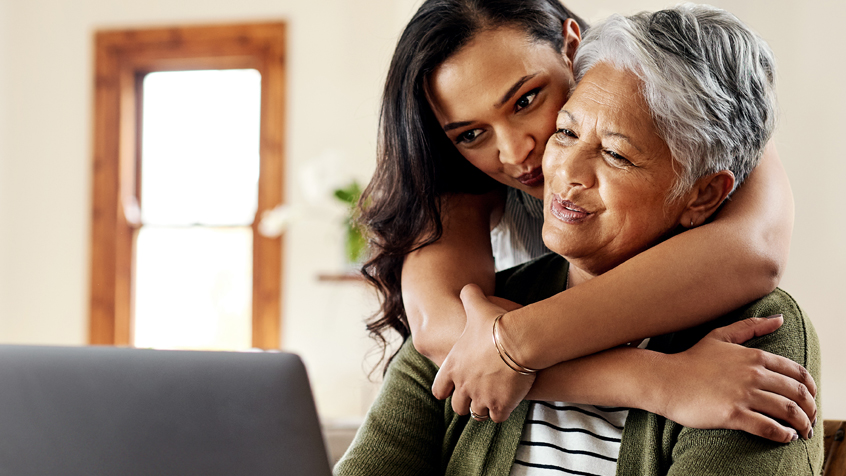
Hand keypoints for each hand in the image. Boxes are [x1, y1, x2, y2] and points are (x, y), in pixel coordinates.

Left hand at [431, 284, 534, 422]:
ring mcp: (481, 398)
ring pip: (477, 414)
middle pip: (458, 406)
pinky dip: (502, 412)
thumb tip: (468, 287)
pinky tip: (507, 404)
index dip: (444, 390)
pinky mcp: (500, 405)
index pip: (438, 389)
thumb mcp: (478, 305)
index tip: (450, 391)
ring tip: (492, 402)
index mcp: (452, 367)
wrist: (518, 340)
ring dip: (484, 408)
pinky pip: (497, 418)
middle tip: (475, 397)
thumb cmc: (496, 323)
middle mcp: (462, 386)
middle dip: (465, 402)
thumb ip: (470, 296)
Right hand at [656, 315, 816, 442]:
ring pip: (788, 411)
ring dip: (802, 424)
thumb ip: (751, 327)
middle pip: (797, 393)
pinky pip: (769, 427)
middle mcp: (753, 374)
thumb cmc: (691, 360)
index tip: (810, 399)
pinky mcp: (733, 414)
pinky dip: (783, 435)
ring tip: (802, 431)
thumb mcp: (720, 336)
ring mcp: (743, 394)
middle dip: (810, 409)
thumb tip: (780, 318)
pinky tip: (786, 437)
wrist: (664, 380)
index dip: (810, 388)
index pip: (796, 372)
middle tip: (810, 419)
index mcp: (754, 356)